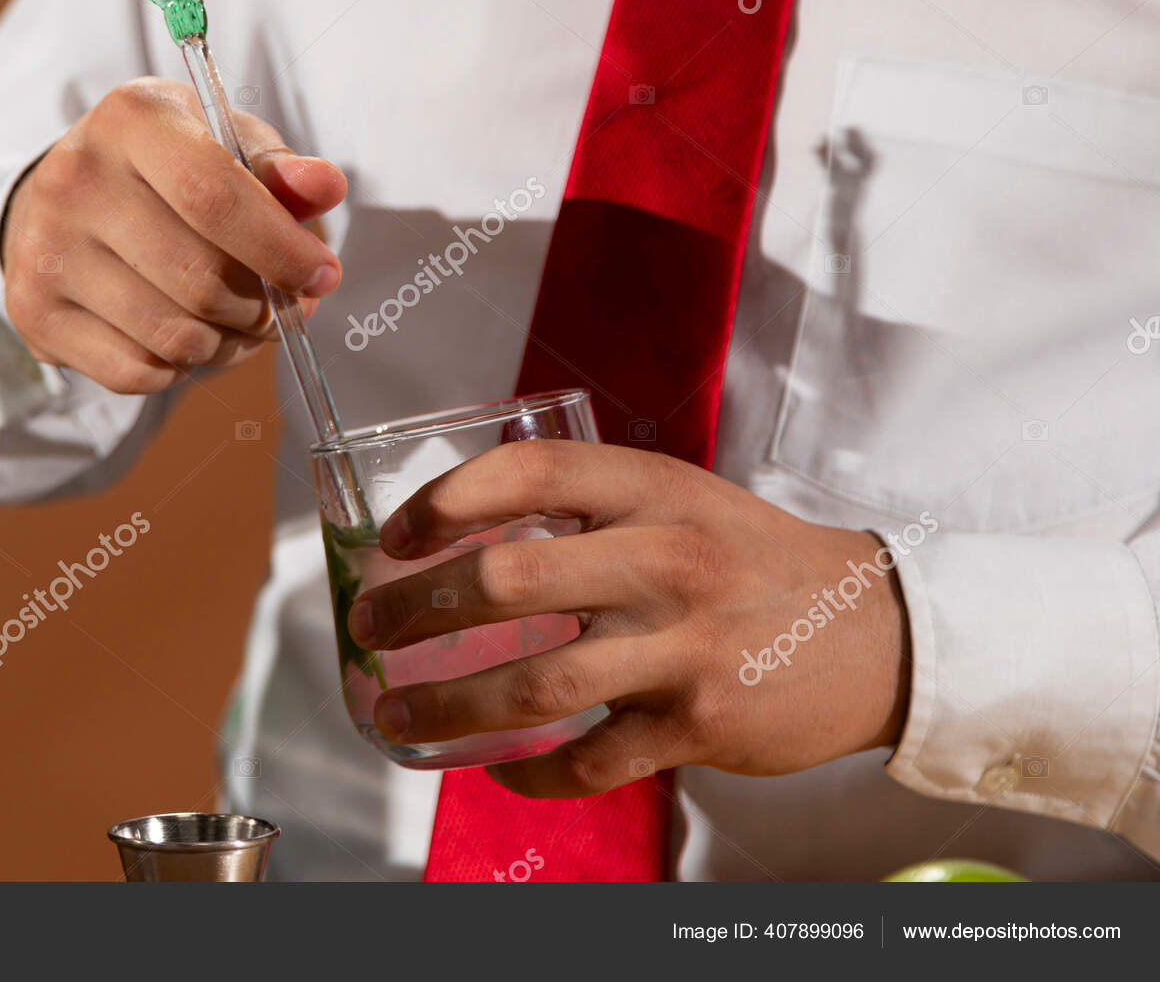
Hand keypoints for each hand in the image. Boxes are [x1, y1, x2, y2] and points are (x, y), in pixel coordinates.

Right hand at [1, 77, 346, 393]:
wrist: (68, 200)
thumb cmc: (168, 171)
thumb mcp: (226, 145)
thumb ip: (280, 170)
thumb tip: (324, 186)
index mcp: (132, 119)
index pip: (215, 196)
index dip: (282, 249)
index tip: (322, 276)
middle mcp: (75, 178)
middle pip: (202, 280)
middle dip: (262, 308)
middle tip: (280, 307)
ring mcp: (46, 250)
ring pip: (176, 336)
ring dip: (230, 345)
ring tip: (240, 323)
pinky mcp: (35, 312)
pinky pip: (139, 372)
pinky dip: (182, 368)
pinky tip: (188, 338)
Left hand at [346, 440, 912, 796]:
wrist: (872, 628)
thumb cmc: (751, 558)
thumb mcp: (679, 497)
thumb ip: (590, 504)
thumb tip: (467, 527)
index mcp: (653, 489)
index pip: (526, 472)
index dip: (444, 501)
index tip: (395, 537)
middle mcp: (664, 559)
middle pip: (507, 580)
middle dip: (417, 609)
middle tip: (370, 630)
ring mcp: (682, 646)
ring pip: (536, 684)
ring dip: (447, 704)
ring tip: (396, 712)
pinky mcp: (698, 724)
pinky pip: (590, 760)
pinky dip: (531, 770)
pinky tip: (498, 765)